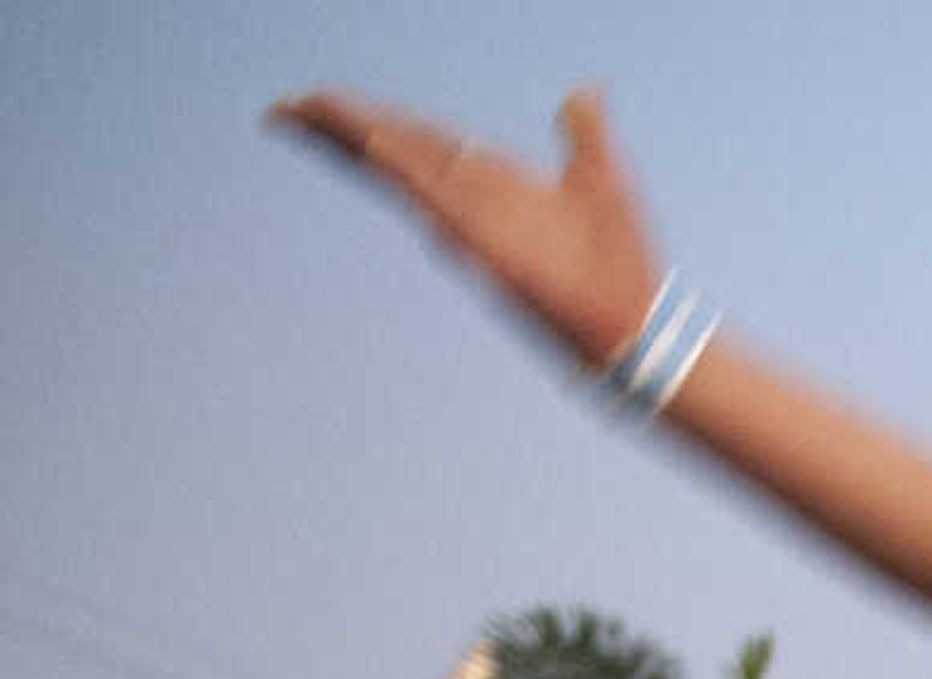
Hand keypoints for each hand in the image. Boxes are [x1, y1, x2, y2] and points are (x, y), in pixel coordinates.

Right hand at [270, 87, 660, 367]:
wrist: (637, 327)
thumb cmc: (619, 263)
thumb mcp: (601, 177)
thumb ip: (584, 131)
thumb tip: (582, 91)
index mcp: (492, 181)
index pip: (419, 139)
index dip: (373, 119)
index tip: (324, 102)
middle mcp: (474, 200)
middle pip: (395, 151)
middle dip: (342, 127)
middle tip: (287, 108)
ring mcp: (476, 224)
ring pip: (403, 170)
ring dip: (355, 141)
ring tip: (304, 115)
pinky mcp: (488, 247)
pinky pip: (440, 202)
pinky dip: (407, 174)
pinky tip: (373, 147)